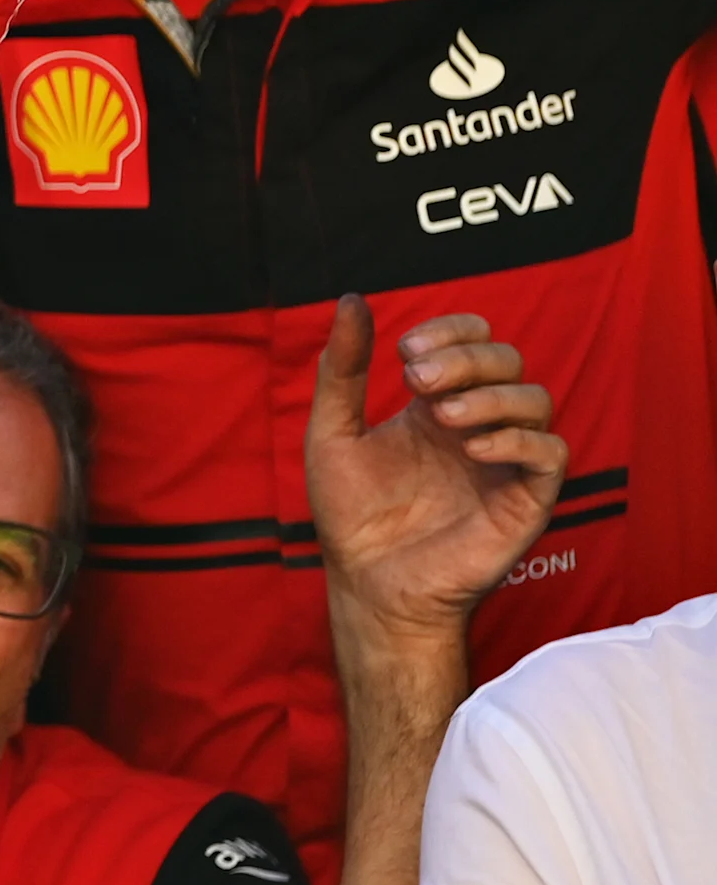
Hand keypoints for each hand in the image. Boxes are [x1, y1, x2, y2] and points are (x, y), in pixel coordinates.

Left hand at [308, 296, 565, 642]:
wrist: (369, 584)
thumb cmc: (351, 513)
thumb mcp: (333, 432)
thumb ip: (342, 370)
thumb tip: (351, 301)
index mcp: (437, 405)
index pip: (474, 341)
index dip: (451, 332)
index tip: (406, 351)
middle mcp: (478, 425)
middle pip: (507, 361)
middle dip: (466, 359)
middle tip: (417, 381)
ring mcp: (506, 461)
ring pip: (537, 400)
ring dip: (491, 395)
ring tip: (443, 417)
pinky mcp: (527, 500)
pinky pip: (551, 454)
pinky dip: (517, 439)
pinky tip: (473, 446)